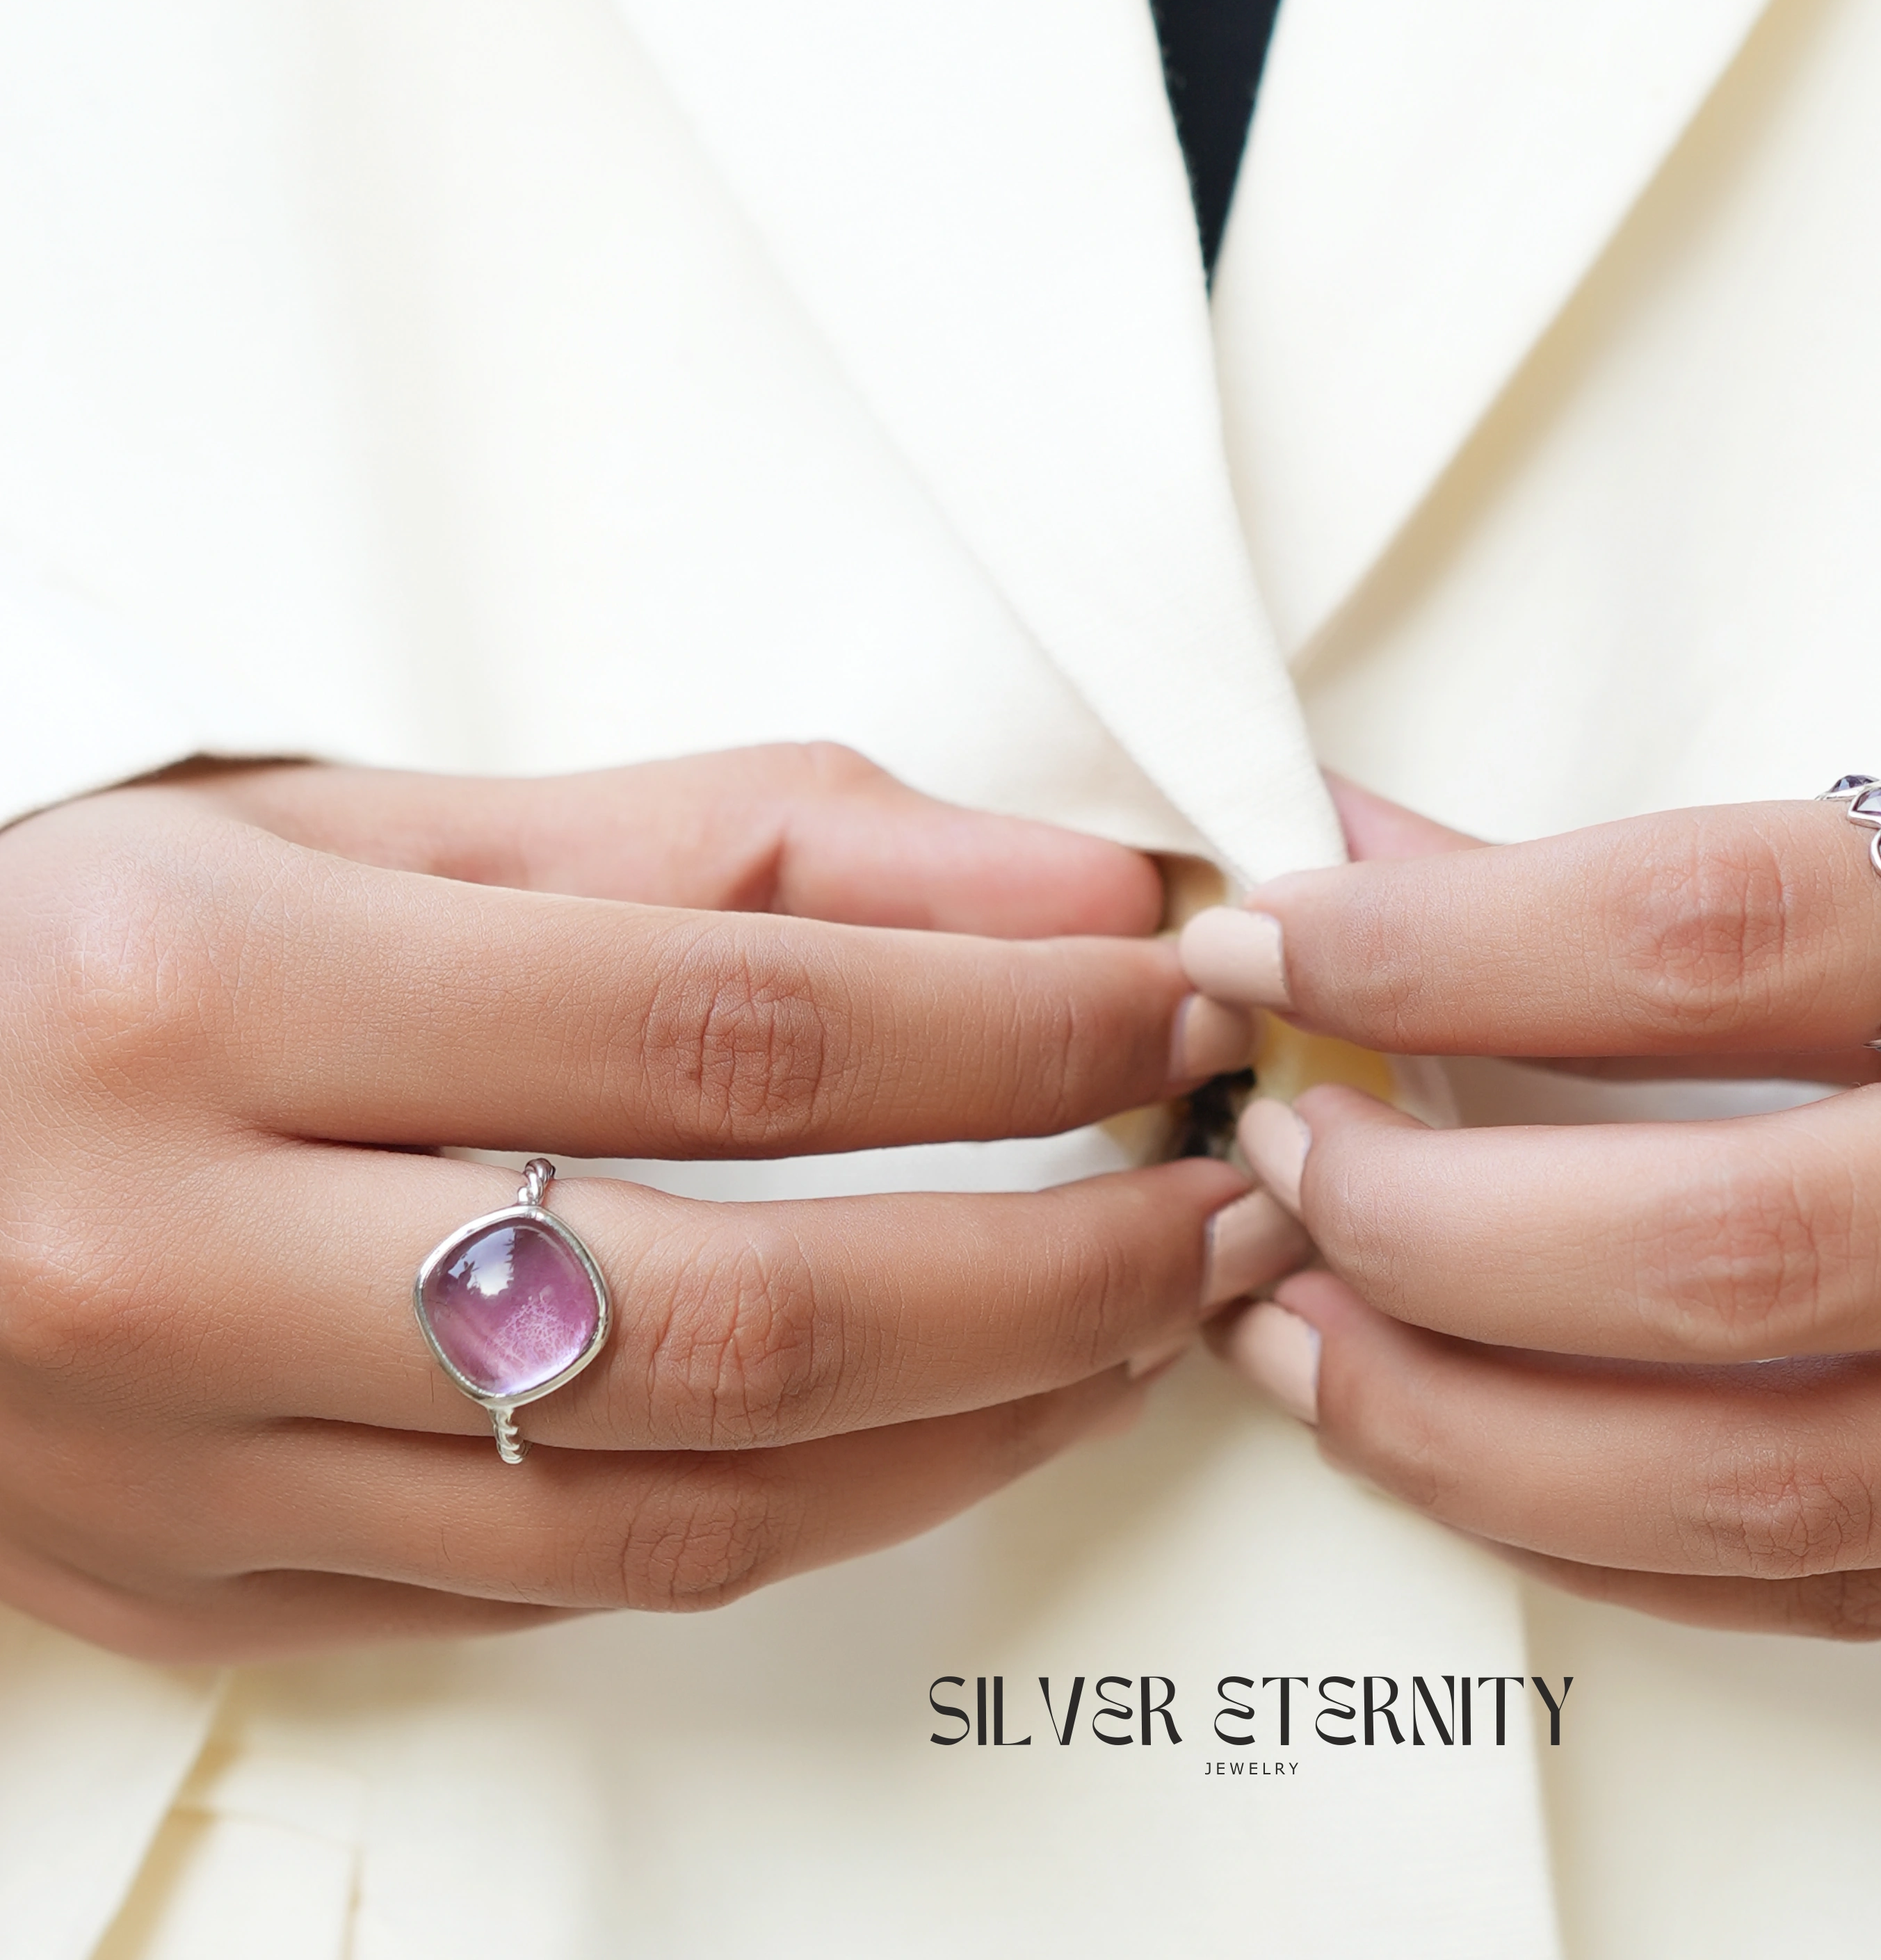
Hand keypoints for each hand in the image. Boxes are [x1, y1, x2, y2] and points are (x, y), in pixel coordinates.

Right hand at [0, 746, 1298, 1658]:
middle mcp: (178, 1261)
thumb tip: (1059, 891)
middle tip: (1225, 1197)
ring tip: (1138, 1322)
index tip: (1178, 997)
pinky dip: (803, 1512)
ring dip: (976, 1421)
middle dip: (1053, 1265)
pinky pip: (569, 1592)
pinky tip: (938, 1422)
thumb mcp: (364, 820)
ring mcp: (185, 1477)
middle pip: (740, 1307)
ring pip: (682, 1504)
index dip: (1009, 1023)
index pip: (727, 1028)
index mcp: (209, 996)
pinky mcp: (210, 1600)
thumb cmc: (74, 937)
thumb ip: (725, 842)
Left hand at [1181, 705, 1880, 1634]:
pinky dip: (1646, 1553)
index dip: (1445, 956)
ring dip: (1486, 1434)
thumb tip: (1402, 872)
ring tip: (1310, 1345)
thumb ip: (1742, 861)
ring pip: (1791, 1483)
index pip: (1723, 935)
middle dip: (1430, 1227)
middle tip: (1274, 1158)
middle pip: (1735, 1253)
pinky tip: (1499, 1478)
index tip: (1280, 946)